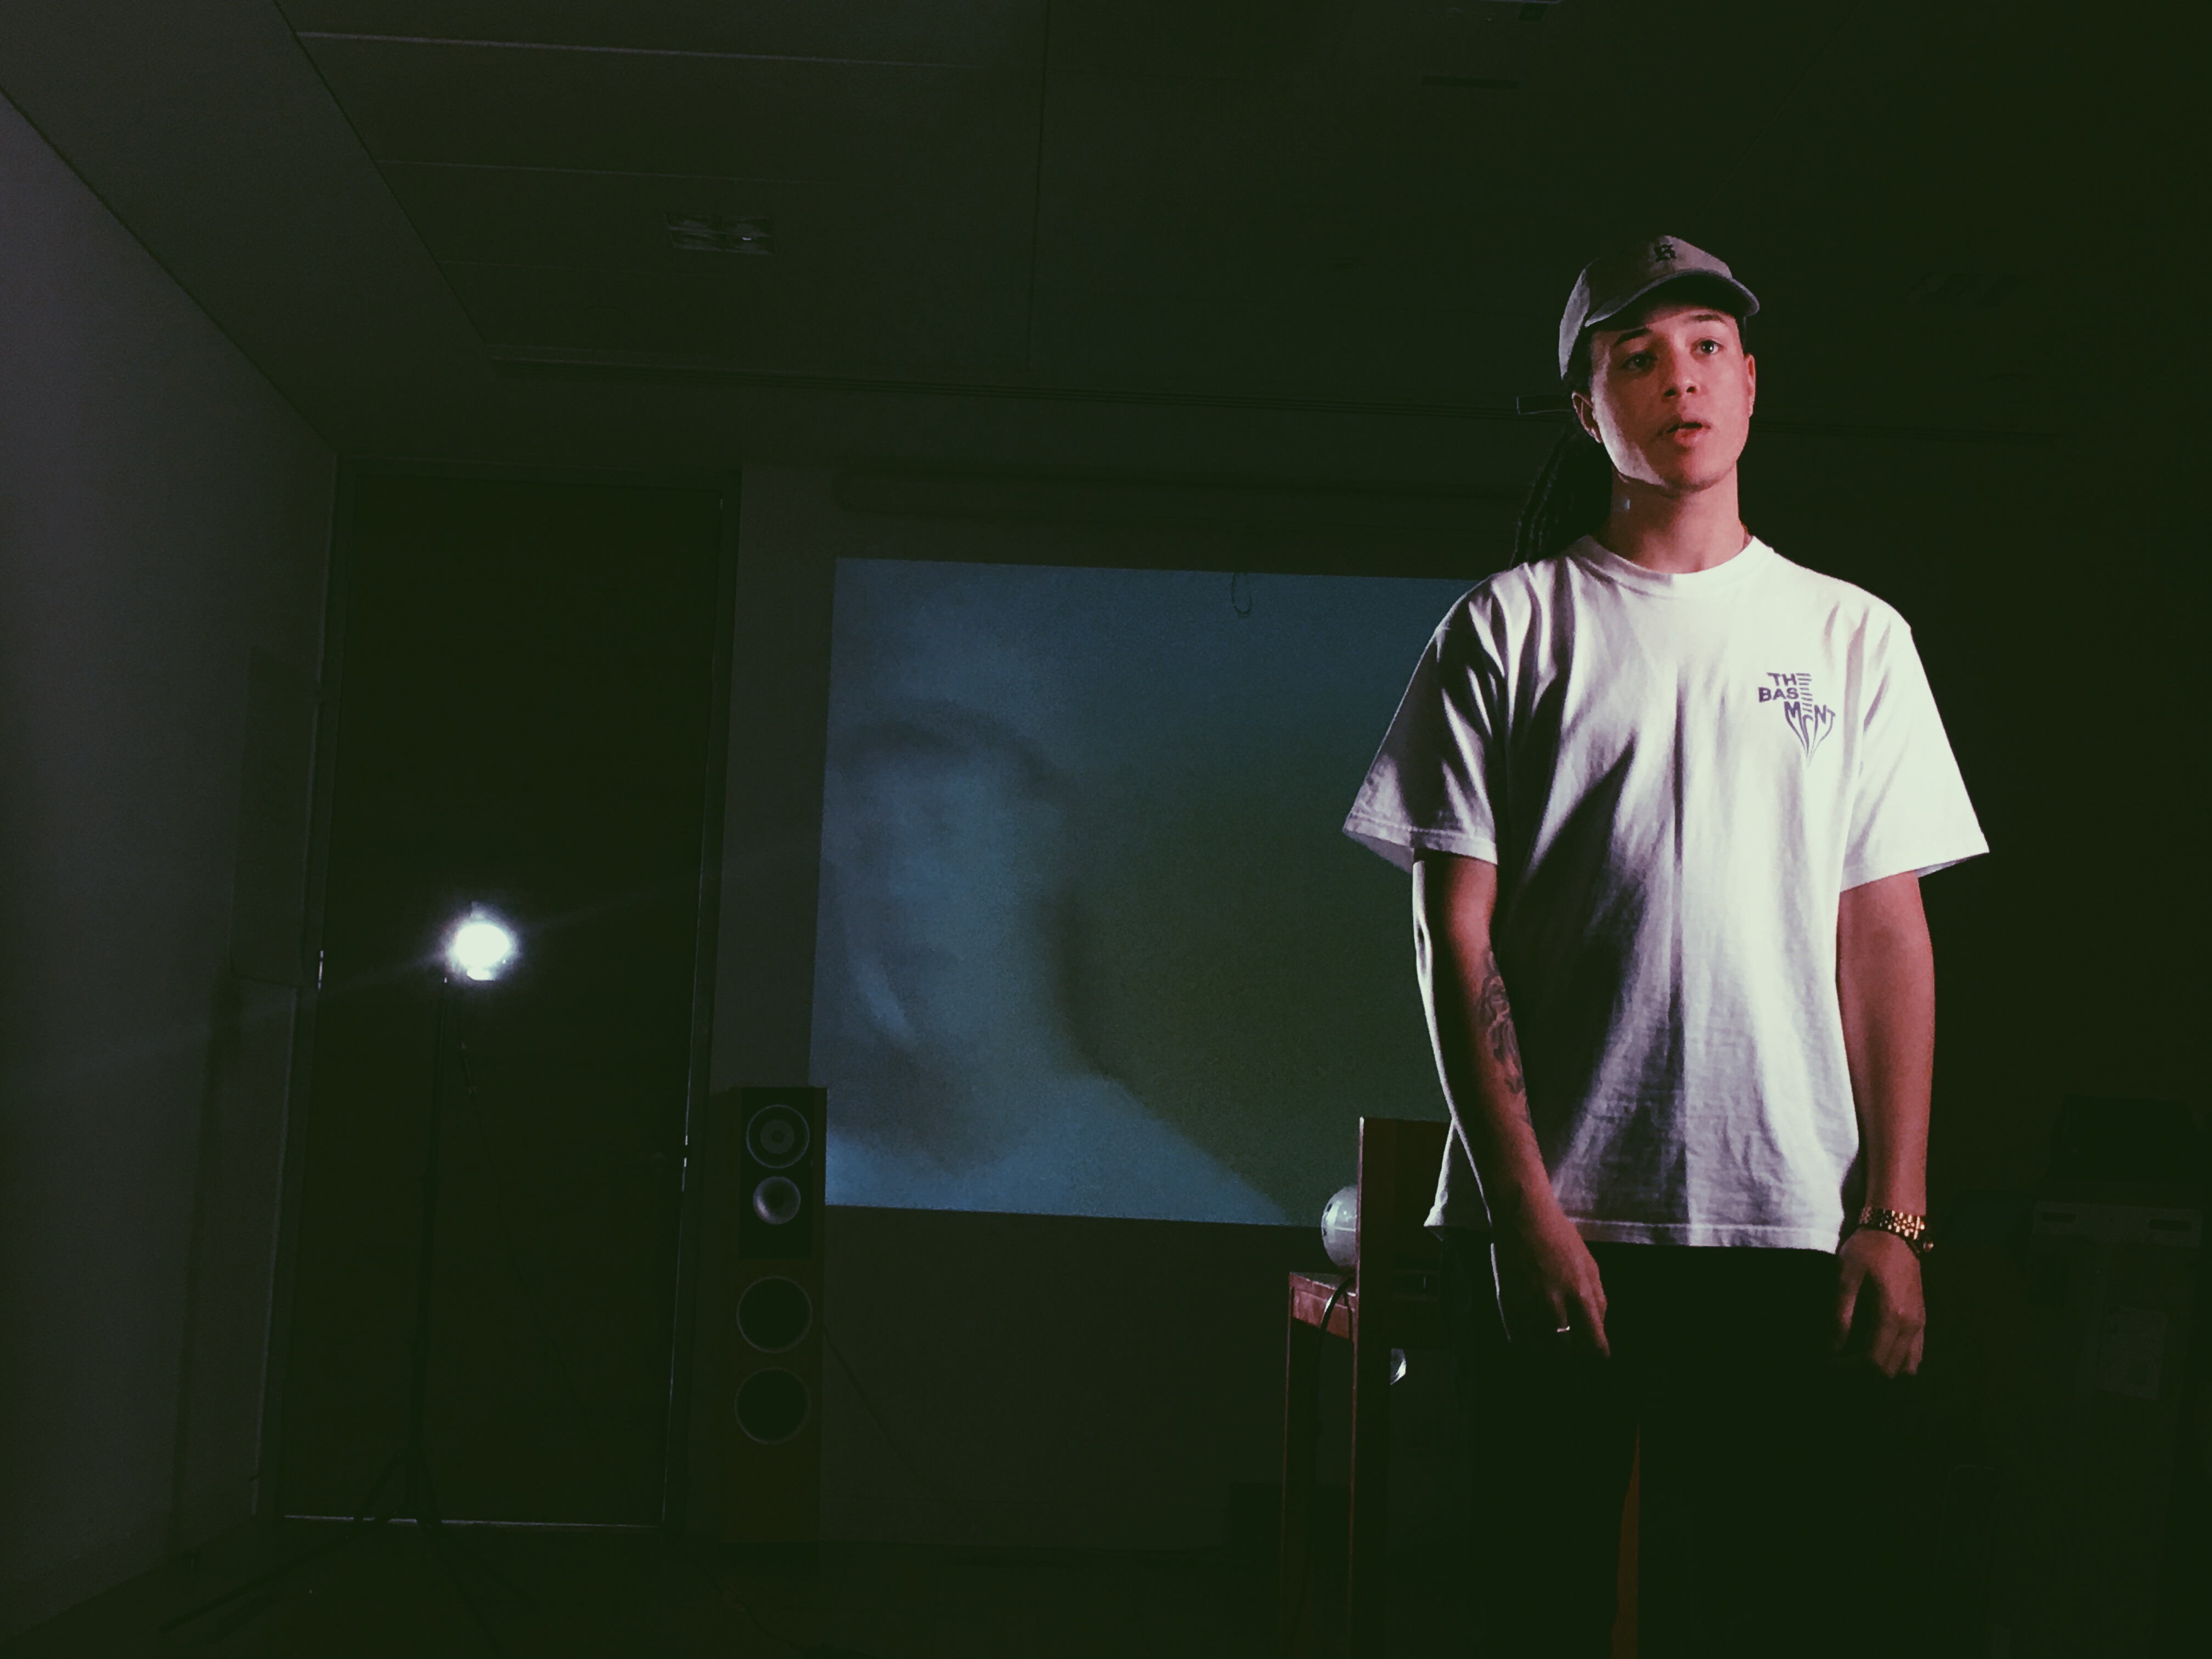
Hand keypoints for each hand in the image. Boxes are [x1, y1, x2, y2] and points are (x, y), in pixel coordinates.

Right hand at [1491, 1203, 1610, 1357]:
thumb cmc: (1561, 1237)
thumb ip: (1598, 1299)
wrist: (1523, 1217)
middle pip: (1568, 1352)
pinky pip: (1519, 1338)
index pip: (1594, 1345)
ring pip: (1542, 1348)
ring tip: (1550, 1337)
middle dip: (1572, 1353)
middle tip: (1571, 1346)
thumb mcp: (1590, 1266)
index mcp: (1581, 1295)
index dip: (1596, 1354)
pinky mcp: (1508, 1302)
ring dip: (1549, 1347)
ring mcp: (1529, 1305)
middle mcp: (1556, 1305)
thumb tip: (1598, 1327)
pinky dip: (1527, 1341)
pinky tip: (1532, 1332)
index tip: (1593, 1353)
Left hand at [1833, 1228, 1924, 1375]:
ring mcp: (1920, 1323)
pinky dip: (1898, 1363)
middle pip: (1890, 1371)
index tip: (1827, 1364)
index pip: (1873, 1362)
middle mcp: (1911, 1325)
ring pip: (1907, 1368)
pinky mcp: (1922, 1319)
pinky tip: (1877, 1354)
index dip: (1848, 1371)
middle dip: (1862, 1376)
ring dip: (1881, 1372)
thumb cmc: (1867, 1249)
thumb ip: (1840, 1317)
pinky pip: (1916, 1355)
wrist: (1896, 1229)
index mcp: (1892, 1316)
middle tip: (1838, 1365)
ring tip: (1856, 1362)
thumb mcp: (1845, 1278)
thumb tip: (1832, 1350)